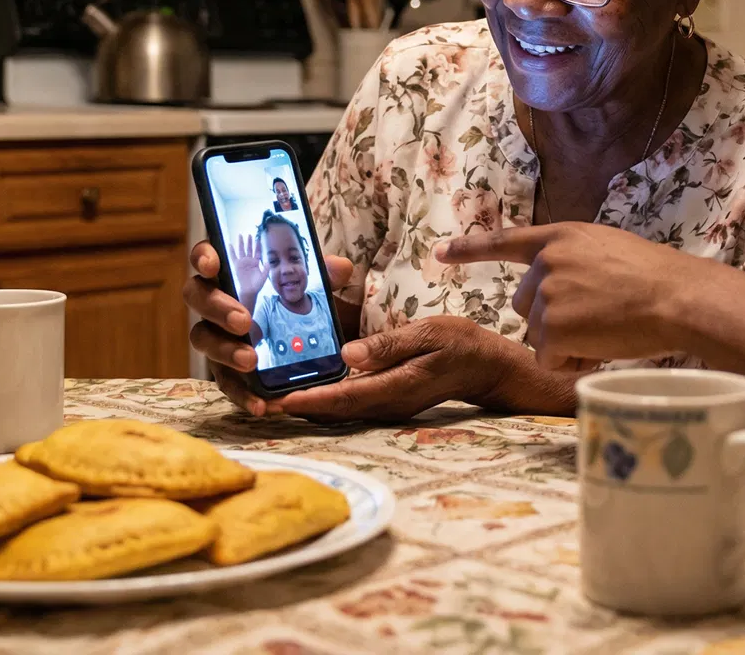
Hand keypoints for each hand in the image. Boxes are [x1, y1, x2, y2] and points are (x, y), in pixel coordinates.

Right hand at [186, 241, 353, 416]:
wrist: (294, 338)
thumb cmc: (290, 300)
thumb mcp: (310, 284)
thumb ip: (322, 274)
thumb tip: (341, 268)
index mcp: (229, 272)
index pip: (205, 256)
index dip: (203, 257)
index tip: (211, 265)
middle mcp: (213, 301)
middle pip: (197, 297)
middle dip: (217, 308)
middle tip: (243, 321)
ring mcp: (213, 334)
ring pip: (202, 338)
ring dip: (224, 350)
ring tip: (250, 360)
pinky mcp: (222, 367)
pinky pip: (224, 381)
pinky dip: (240, 394)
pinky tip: (259, 404)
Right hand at [228, 232, 265, 303]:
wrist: (250, 290)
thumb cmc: (257, 284)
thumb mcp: (265, 276)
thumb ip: (266, 268)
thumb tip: (267, 261)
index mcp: (256, 263)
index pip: (257, 252)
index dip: (258, 246)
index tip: (258, 239)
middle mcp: (249, 261)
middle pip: (249, 249)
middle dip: (249, 242)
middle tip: (249, 234)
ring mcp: (243, 263)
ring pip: (242, 250)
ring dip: (241, 243)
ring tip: (240, 235)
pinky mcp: (237, 265)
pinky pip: (233, 257)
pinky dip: (232, 251)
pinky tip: (230, 244)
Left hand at [262, 316, 569, 422]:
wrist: (488, 367)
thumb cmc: (462, 345)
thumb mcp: (430, 334)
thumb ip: (389, 344)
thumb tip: (349, 354)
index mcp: (395, 387)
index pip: (343, 397)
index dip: (307, 400)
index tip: (275, 400)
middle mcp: (386, 404)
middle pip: (333, 410)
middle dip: (295, 407)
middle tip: (256, 400)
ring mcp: (387, 405)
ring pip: (338, 409)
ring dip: (306, 404)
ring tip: (270, 394)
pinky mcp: (387, 400)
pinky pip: (349, 402)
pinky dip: (324, 397)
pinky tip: (305, 385)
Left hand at [435, 223, 719, 368]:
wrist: (676, 298)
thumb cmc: (656, 280)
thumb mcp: (608, 251)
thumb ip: (575, 261)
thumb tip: (556, 288)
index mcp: (561, 237)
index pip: (506, 241)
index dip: (471, 249)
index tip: (440, 252)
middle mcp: (546, 262)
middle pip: (525, 305)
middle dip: (553, 320)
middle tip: (599, 318)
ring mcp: (547, 293)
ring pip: (538, 334)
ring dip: (567, 342)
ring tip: (608, 329)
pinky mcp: (552, 326)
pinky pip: (549, 357)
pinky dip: (572, 361)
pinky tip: (602, 345)